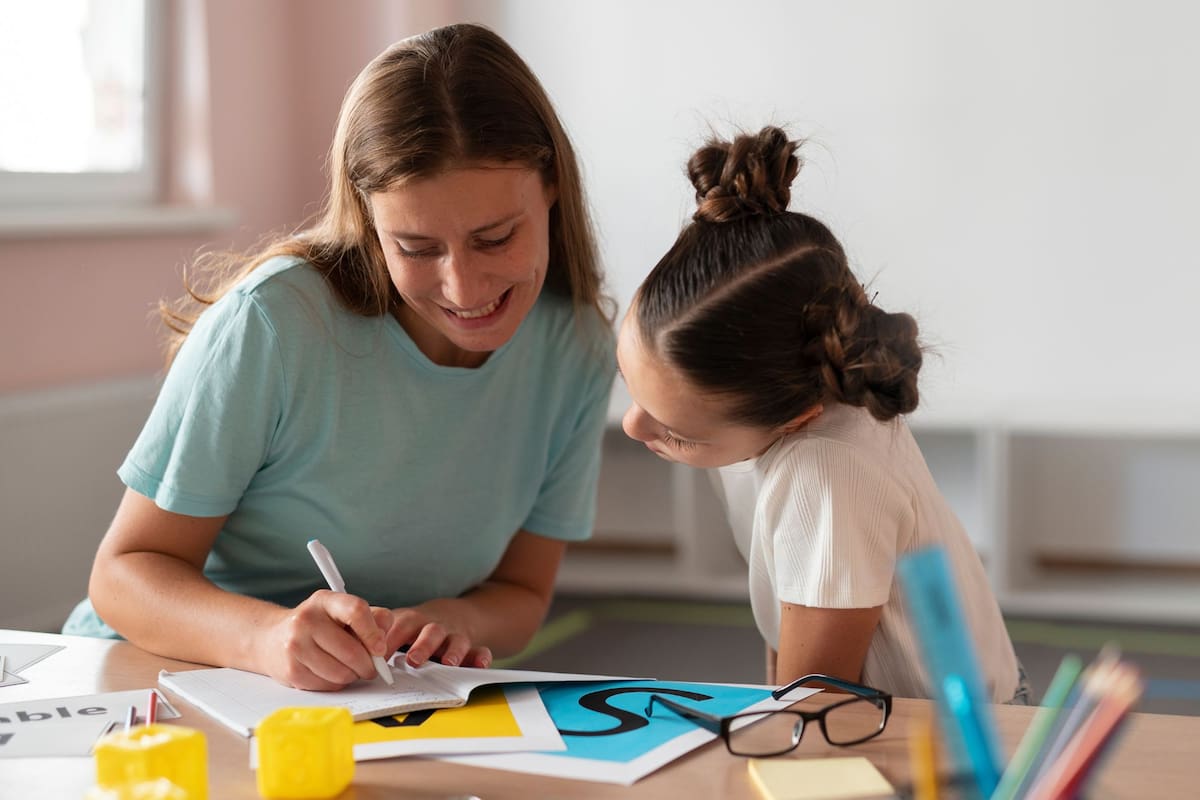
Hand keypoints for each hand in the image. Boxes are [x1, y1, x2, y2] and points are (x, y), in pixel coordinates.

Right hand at [262, 590, 394, 689]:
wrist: (272, 638)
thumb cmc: (316, 625)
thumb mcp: (343, 611)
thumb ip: (373, 618)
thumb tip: (385, 638)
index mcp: (326, 601)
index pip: (356, 611)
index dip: (373, 633)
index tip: (380, 648)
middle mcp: (307, 620)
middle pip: (351, 651)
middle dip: (368, 665)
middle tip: (371, 666)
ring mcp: (296, 645)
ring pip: (341, 673)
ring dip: (352, 676)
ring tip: (348, 667)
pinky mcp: (292, 670)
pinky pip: (328, 686)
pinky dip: (336, 683)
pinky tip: (330, 672)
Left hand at [386, 607, 492, 668]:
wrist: (453, 614)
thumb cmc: (414, 626)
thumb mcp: (395, 625)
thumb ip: (376, 637)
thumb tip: (349, 654)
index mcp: (410, 621)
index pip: (398, 626)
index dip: (389, 638)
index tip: (378, 653)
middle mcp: (432, 627)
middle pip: (427, 631)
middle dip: (421, 645)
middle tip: (412, 660)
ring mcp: (453, 635)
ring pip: (455, 640)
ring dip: (451, 651)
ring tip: (448, 663)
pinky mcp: (471, 645)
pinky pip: (480, 650)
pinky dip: (481, 657)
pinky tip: (480, 664)